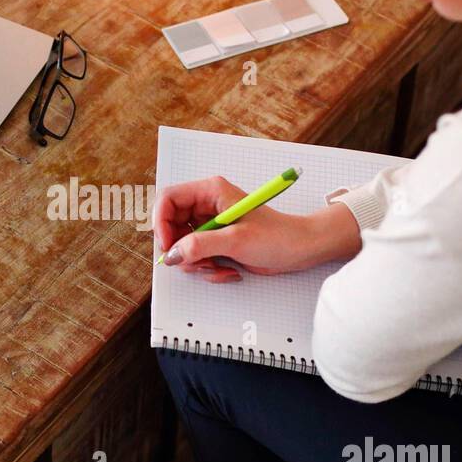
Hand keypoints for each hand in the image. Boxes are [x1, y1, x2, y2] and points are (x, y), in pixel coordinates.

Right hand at [152, 176, 360, 282]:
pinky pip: (197, 257)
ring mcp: (211, 225)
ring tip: (219, 267)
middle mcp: (207, 206)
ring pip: (183, 245)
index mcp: (210, 191)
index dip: (161, 222)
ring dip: (197, 263)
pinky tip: (228, 270)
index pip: (169, 199)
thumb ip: (201, 245)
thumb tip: (173, 253)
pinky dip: (207, 268)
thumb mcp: (236, 240)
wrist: (300, 250)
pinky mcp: (216, 242)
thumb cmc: (277, 236)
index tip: (167, 245)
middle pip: (172, 226)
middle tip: (194, 262)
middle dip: (181, 249)